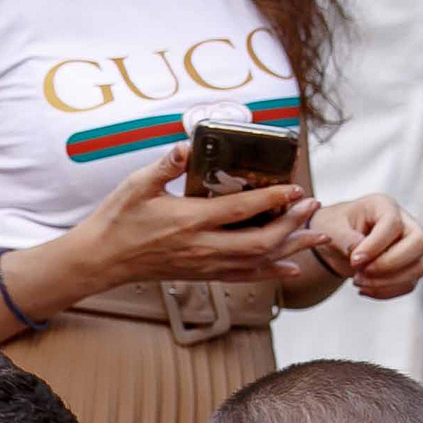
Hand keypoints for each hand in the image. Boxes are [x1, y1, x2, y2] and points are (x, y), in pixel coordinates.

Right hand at [68, 143, 326, 288]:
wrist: (103, 260)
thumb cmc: (119, 218)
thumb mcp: (138, 184)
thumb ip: (166, 165)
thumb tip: (187, 145)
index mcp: (189, 221)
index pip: (241, 211)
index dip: (273, 200)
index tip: (296, 188)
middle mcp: (203, 248)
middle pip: (260, 242)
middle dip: (292, 225)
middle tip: (313, 206)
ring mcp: (205, 264)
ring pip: (258, 262)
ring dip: (292, 248)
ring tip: (318, 235)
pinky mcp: (204, 274)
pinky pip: (245, 277)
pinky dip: (272, 273)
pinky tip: (291, 268)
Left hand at [309, 194, 422, 298]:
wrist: (338, 243)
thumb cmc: (335, 228)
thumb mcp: (331, 229)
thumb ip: (344, 239)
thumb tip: (358, 254)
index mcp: (385, 206)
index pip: (393, 224)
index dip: (375, 246)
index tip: (354, 260)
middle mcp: (406, 224)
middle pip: (420, 243)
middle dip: (390, 264)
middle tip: (360, 273)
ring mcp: (412, 247)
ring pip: (418, 268)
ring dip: (386, 282)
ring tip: (357, 282)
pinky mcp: (410, 268)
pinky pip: (408, 284)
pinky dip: (385, 291)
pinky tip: (364, 289)